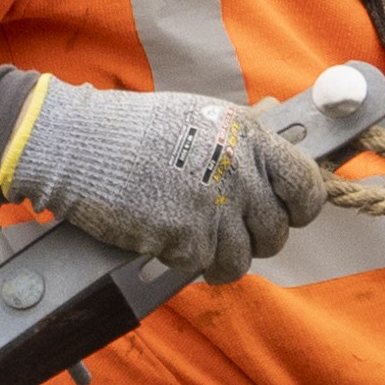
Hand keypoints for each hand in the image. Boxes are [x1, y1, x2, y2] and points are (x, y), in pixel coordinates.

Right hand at [0, 77, 346, 284]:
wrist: (78, 145)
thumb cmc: (132, 131)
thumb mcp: (200, 117)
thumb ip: (242, 139)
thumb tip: (275, 141)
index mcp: (249, 136)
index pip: (306, 186)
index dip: (299, 209)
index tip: (284, 214)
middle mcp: (240, 170)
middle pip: (276, 232)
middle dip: (253, 240)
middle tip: (225, 232)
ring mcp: (215, 206)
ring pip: (242, 259)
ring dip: (220, 260)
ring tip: (196, 245)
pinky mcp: (186, 237)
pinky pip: (202, 267)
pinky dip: (184, 262)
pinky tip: (166, 241)